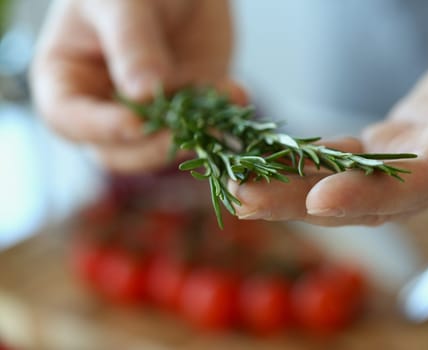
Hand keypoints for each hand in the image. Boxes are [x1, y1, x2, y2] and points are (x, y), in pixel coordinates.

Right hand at [31, 0, 241, 172]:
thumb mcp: (123, 3)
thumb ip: (131, 46)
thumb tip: (143, 94)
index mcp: (68, 79)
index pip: (68, 119)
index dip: (99, 128)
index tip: (134, 124)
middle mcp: (105, 104)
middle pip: (119, 149)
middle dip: (153, 145)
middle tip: (184, 132)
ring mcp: (149, 110)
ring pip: (165, 144)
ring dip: (194, 135)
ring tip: (219, 116)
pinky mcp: (187, 107)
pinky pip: (203, 122)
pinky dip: (221, 114)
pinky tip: (238, 93)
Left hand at [229, 0, 427, 225]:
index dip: (375, 196)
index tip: (320, 200)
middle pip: (369, 197)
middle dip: (303, 202)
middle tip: (243, 200)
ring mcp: (420, 154)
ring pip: (351, 180)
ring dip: (293, 185)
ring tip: (239, 184)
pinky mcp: (401, 140)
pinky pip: (351, 155)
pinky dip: (311, 158)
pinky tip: (273, 157)